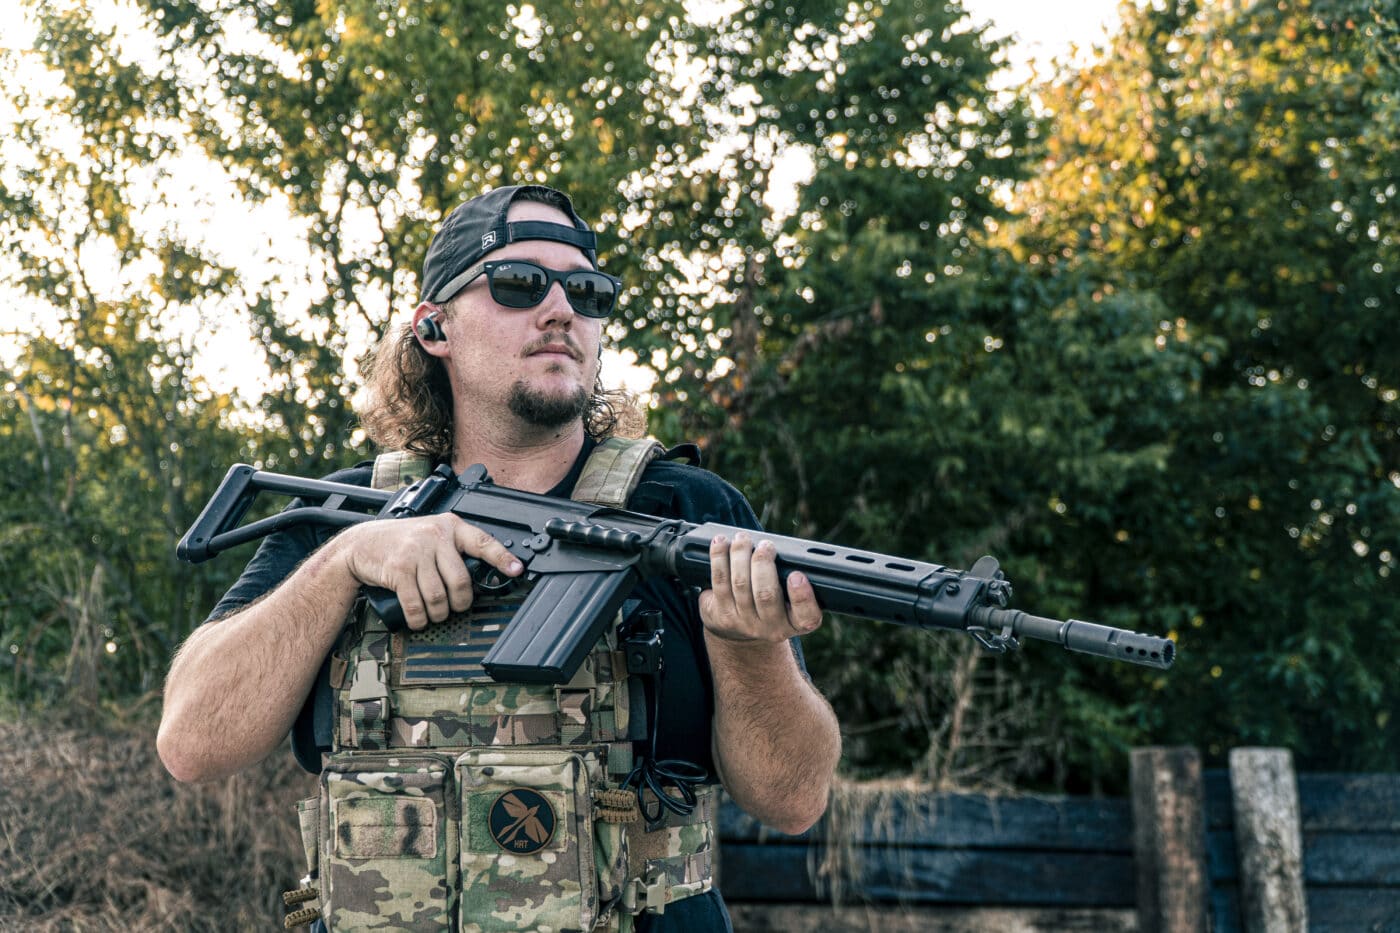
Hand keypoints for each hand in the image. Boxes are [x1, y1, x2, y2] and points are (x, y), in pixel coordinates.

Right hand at [335, 514, 522, 630]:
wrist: (360, 543)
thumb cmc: (402, 542)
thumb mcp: (431, 534)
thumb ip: (454, 548)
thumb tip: (481, 576)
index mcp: (449, 526)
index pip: (483, 541)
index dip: (502, 558)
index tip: (517, 570)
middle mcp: (435, 536)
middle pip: (461, 581)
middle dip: (461, 602)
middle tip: (456, 607)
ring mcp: (415, 552)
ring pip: (439, 596)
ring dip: (438, 614)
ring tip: (435, 614)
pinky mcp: (398, 569)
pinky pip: (416, 604)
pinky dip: (419, 618)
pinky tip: (418, 619)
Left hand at [699, 532, 822, 641]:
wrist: (740, 633)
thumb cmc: (771, 603)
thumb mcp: (789, 600)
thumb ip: (791, 580)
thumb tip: (780, 549)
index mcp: (796, 623)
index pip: (807, 616)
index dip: (802, 596)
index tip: (796, 575)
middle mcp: (771, 629)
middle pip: (766, 594)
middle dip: (763, 563)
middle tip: (765, 545)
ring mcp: (744, 624)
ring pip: (740, 584)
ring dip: (740, 554)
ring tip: (742, 539)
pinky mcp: (721, 615)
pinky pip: (720, 581)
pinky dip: (719, 557)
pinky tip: (721, 543)